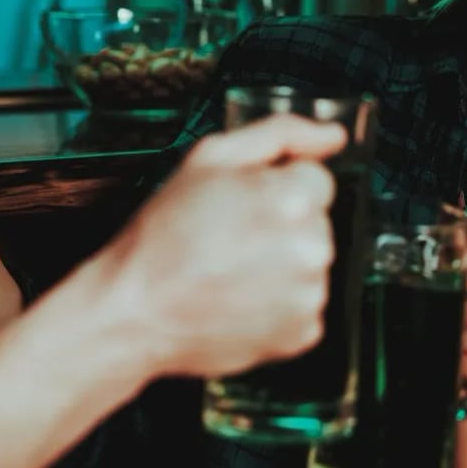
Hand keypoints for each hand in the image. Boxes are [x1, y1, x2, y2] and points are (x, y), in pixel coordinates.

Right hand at [113, 115, 345, 377]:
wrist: (134, 311)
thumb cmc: (164, 237)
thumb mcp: (210, 157)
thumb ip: (281, 134)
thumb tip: (332, 134)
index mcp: (292, 200)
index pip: (315, 179)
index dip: (276, 186)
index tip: (244, 203)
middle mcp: (310, 249)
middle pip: (315, 220)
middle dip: (282, 223)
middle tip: (231, 236)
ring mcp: (309, 295)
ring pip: (309, 261)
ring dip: (281, 262)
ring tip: (232, 268)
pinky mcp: (302, 333)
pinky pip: (304, 303)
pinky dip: (279, 301)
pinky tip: (241, 296)